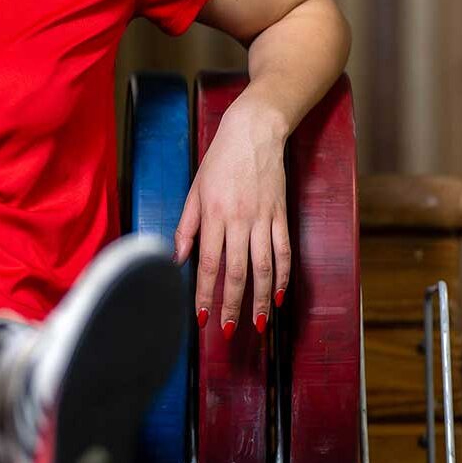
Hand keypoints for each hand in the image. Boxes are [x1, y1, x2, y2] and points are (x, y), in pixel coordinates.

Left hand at [171, 101, 290, 338]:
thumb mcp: (195, 189)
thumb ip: (186, 226)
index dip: (204, 294)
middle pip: (237, 271)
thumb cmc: (220, 160)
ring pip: (264, 267)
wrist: (255, 132)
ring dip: (261, 298)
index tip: (201, 317)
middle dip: (233, 304)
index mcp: (213, 214)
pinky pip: (284, 251)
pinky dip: (283, 276)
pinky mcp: (281, 214)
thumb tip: (177, 258)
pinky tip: (279, 295)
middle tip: (229, 330)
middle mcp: (239, 220)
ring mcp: (263, 218)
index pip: (207, 263)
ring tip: (258, 323)